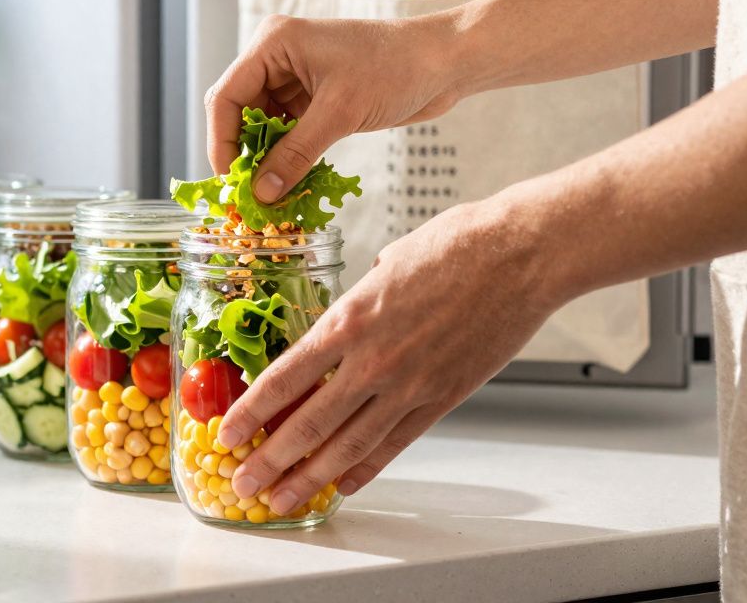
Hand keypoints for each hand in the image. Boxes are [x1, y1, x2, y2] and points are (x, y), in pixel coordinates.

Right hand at [204, 13, 465, 201]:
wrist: (445, 62)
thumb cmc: (396, 68)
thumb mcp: (340, 113)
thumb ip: (296, 154)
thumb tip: (261, 193)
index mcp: (273, 43)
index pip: (226, 97)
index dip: (222, 142)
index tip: (231, 182)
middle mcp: (277, 57)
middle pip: (239, 113)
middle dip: (244, 154)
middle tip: (250, 195)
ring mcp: (295, 78)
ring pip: (262, 127)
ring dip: (267, 160)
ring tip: (272, 195)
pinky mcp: (314, 98)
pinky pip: (287, 132)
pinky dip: (288, 157)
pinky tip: (293, 182)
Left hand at [215, 196, 563, 514]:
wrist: (520, 254)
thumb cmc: (454, 245)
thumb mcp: (383, 264)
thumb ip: (357, 301)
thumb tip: (346, 313)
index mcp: (348, 320)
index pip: (284, 378)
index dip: (250, 412)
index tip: (226, 434)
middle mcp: (373, 361)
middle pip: (308, 424)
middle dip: (269, 460)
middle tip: (242, 483)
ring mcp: (410, 385)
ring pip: (348, 446)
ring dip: (309, 478)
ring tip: (281, 500)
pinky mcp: (444, 397)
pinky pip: (396, 444)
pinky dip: (366, 469)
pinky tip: (343, 485)